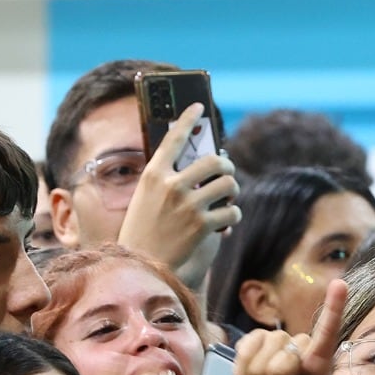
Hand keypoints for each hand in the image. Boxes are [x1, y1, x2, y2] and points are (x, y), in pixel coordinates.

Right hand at [117, 104, 241, 271]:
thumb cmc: (143, 233)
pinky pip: (232, 211)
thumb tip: (203, 165)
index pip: (174, 138)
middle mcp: (171, 185)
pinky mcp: (202, 225)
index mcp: (153, 175)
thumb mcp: (146, 200)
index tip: (198, 107)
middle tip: (226, 173)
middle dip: (227, 166)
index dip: (187, 119)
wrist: (141, 267)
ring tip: (227, 198)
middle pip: (214, 161)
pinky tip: (225, 222)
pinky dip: (232, 216)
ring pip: (228, 184)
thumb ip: (167, 181)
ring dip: (233, 191)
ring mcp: (188, 205)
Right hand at [232, 278, 347, 374]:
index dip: (334, 307)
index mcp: (318, 361)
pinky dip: (241, 372)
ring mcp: (273, 340)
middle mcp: (297, 345)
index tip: (340, 284)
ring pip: (260, 361)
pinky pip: (244, 351)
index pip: (328, 329)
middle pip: (281, 365)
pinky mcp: (251, 341)